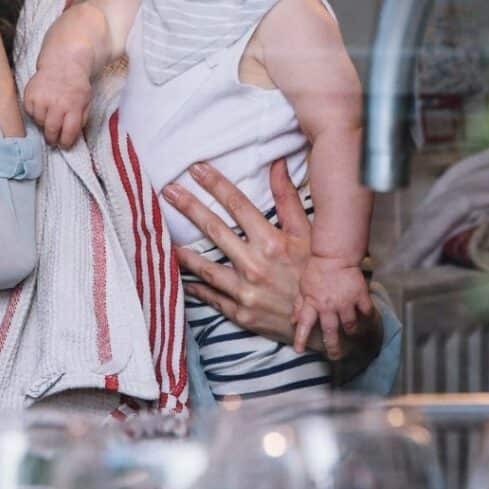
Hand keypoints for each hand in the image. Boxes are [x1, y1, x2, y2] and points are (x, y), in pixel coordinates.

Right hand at [23, 61, 92, 148]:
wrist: (63, 64)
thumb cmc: (76, 86)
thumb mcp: (86, 102)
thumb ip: (81, 120)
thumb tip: (72, 137)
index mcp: (73, 106)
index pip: (68, 132)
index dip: (66, 142)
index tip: (64, 145)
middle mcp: (56, 104)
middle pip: (51, 130)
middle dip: (52, 139)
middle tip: (53, 140)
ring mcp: (41, 99)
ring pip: (39, 122)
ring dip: (44, 124)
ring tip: (49, 119)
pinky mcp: (29, 95)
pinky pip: (29, 113)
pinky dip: (35, 114)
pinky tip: (42, 108)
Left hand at [164, 159, 379, 366]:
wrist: (325, 324)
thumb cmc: (317, 274)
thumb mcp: (308, 235)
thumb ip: (288, 199)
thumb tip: (278, 163)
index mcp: (272, 242)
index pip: (237, 205)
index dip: (215, 184)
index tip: (196, 168)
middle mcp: (255, 265)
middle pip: (214, 229)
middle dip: (189, 207)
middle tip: (168, 191)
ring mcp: (245, 292)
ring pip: (204, 266)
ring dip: (183, 251)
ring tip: (163, 237)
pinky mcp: (241, 313)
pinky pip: (211, 296)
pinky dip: (195, 286)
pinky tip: (181, 277)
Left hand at [292, 257, 374, 359]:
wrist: (334, 254)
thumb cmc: (316, 269)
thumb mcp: (303, 286)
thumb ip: (299, 305)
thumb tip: (292, 322)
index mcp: (313, 303)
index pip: (304, 324)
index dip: (301, 338)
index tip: (298, 351)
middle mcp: (329, 306)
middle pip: (330, 332)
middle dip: (332, 347)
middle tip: (334, 357)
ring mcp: (345, 301)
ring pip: (350, 325)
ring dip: (351, 332)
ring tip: (352, 335)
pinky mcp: (359, 295)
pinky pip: (366, 311)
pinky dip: (367, 317)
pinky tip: (367, 320)